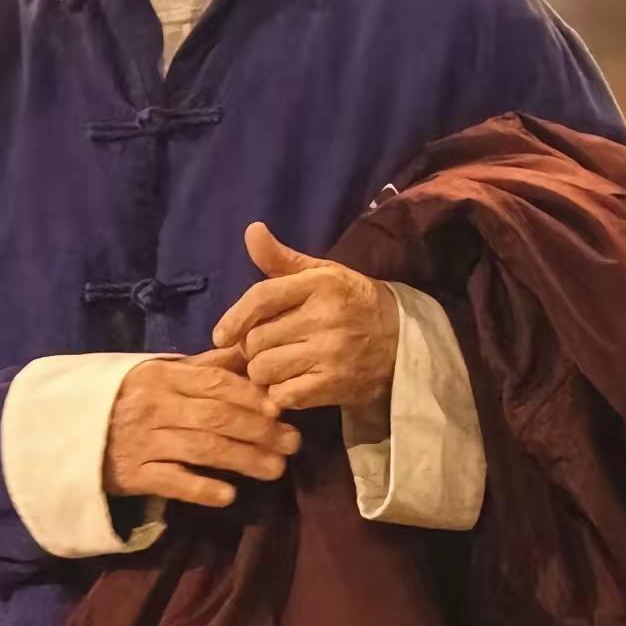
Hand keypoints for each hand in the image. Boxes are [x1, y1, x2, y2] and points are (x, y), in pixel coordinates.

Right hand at [103, 346, 302, 507]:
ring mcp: (143, 441)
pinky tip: (229, 495)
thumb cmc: (127, 399)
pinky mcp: (133, 475)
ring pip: (202, 450)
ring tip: (276, 470)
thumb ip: (203, 367)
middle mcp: (154, 406)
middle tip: (293, 444)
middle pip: (215, 417)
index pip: (214, 384)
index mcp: (162, 376)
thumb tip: (248, 352)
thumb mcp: (160, 375)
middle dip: (259, 431)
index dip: (250, 396)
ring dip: (243, 460)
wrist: (69, 431)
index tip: (282, 409)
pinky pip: (172, 482)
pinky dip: (201, 488)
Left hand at [211, 222, 398, 413]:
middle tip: (269, 348)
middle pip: (257, 340)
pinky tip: (293, 385)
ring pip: (265, 369)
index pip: (261, 297)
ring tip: (281, 366)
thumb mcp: (321, 274)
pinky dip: (281, 394)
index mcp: (319, 283)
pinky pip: (284, 395)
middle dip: (254, 347)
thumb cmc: (352, 302)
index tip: (221, 336)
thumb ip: (281, 258)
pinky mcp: (335, 385)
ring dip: (265, 372)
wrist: (404, 341)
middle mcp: (325, 316)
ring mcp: (330, 352)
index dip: (234, 318)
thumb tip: (251, 230)